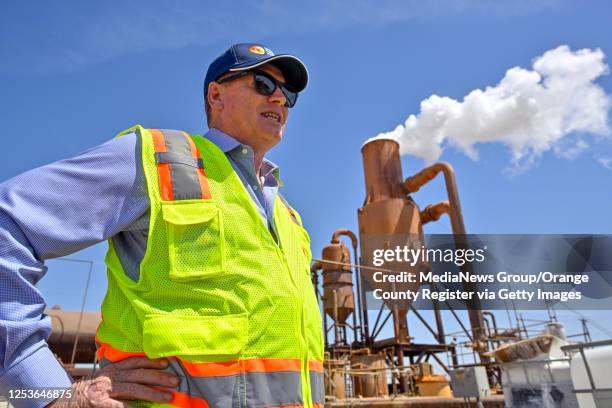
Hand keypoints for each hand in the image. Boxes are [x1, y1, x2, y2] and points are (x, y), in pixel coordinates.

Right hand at [47, 357, 178, 406]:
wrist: (64, 404)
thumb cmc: (89, 393)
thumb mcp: (105, 379)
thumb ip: (123, 376)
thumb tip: (147, 377)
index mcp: (111, 369)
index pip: (135, 361)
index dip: (152, 362)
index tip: (168, 363)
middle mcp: (109, 377)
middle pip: (138, 374)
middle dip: (159, 377)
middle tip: (176, 381)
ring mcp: (104, 391)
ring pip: (133, 389)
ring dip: (153, 393)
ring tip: (168, 397)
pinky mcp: (99, 404)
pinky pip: (120, 406)